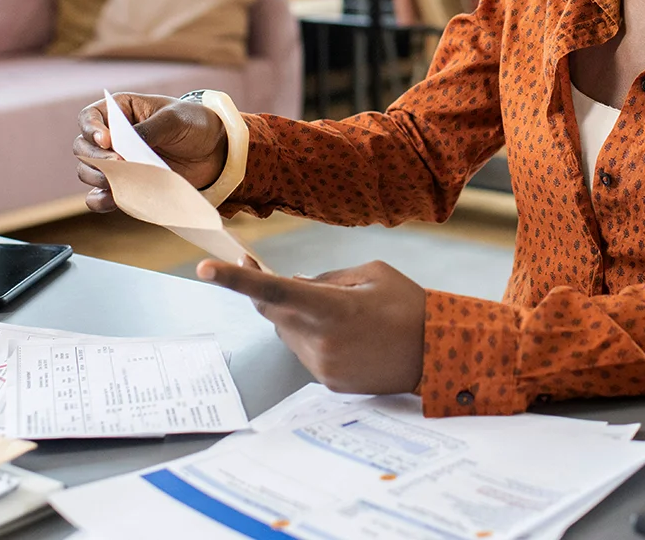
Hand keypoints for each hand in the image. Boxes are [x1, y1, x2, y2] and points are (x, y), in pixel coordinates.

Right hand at [74, 93, 228, 212]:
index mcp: (121, 110)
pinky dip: (103, 200)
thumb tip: (122, 148)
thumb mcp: (175, 119)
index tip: (107, 140)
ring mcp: (117, 162)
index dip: (91, 129)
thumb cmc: (194, 124)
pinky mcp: (125, 185)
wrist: (216, 151)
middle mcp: (112, 137)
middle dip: (96, 158)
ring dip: (100, 179)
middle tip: (120, 164)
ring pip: (87, 172)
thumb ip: (148, 130)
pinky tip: (115, 198)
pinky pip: (100, 197)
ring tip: (125, 179)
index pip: (89, 118)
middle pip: (82, 148)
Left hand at [197, 258, 425, 395]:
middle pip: (272, 310)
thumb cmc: (408, 304)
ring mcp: (323, 366)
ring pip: (287, 330)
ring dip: (294, 313)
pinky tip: (346, 331)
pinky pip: (304, 350)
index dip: (237, 280)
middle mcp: (322, 340)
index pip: (274, 290)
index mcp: (333, 307)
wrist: (438, 353)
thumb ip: (325, 279)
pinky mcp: (328, 382)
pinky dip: (311, 334)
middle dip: (262, 288)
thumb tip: (292, 285)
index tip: (206, 269)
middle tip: (251, 261)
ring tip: (338, 307)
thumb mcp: (370, 273)